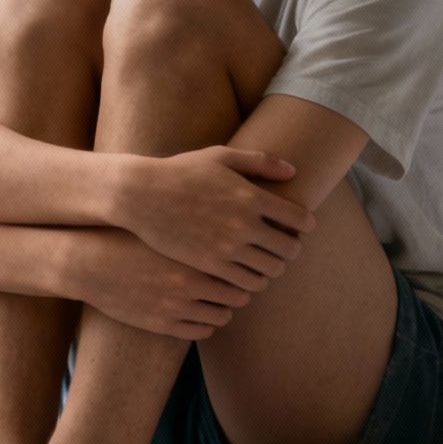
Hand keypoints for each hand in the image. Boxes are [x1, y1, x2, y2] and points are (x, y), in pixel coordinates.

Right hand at [70, 229, 256, 339]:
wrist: (88, 262)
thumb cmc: (127, 233)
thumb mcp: (164, 222)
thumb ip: (198, 219)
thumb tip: (227, 217)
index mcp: (194, 257)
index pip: (241, 270)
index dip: (244, 268)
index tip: (240, 264)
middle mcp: (190, 284)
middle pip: (237, 295)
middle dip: (238, 291)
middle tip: (233, 284)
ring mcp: (176, 308)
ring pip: (221, 317)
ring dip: (223, 309)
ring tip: (217, 300)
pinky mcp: (162, 326)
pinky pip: (201, 331)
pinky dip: (206, 324)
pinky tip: (199, 312)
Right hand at [112, 147, 315, 291]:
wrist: (138, 196)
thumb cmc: (178, 172)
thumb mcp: (218, 156)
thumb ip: (259, 161)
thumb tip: (292, 170)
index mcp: (251, 197)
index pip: (299, 219)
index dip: (304, 225)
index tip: (299, 226)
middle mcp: (243, 226)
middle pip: (288, 250)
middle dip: (290, 249)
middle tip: (282, 247)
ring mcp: (225, 251)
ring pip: (268, 273)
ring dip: (271, 269)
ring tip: (262, 263)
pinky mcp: (207, 269)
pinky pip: (243, 286)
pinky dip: (249, 283)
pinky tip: (241, 274)